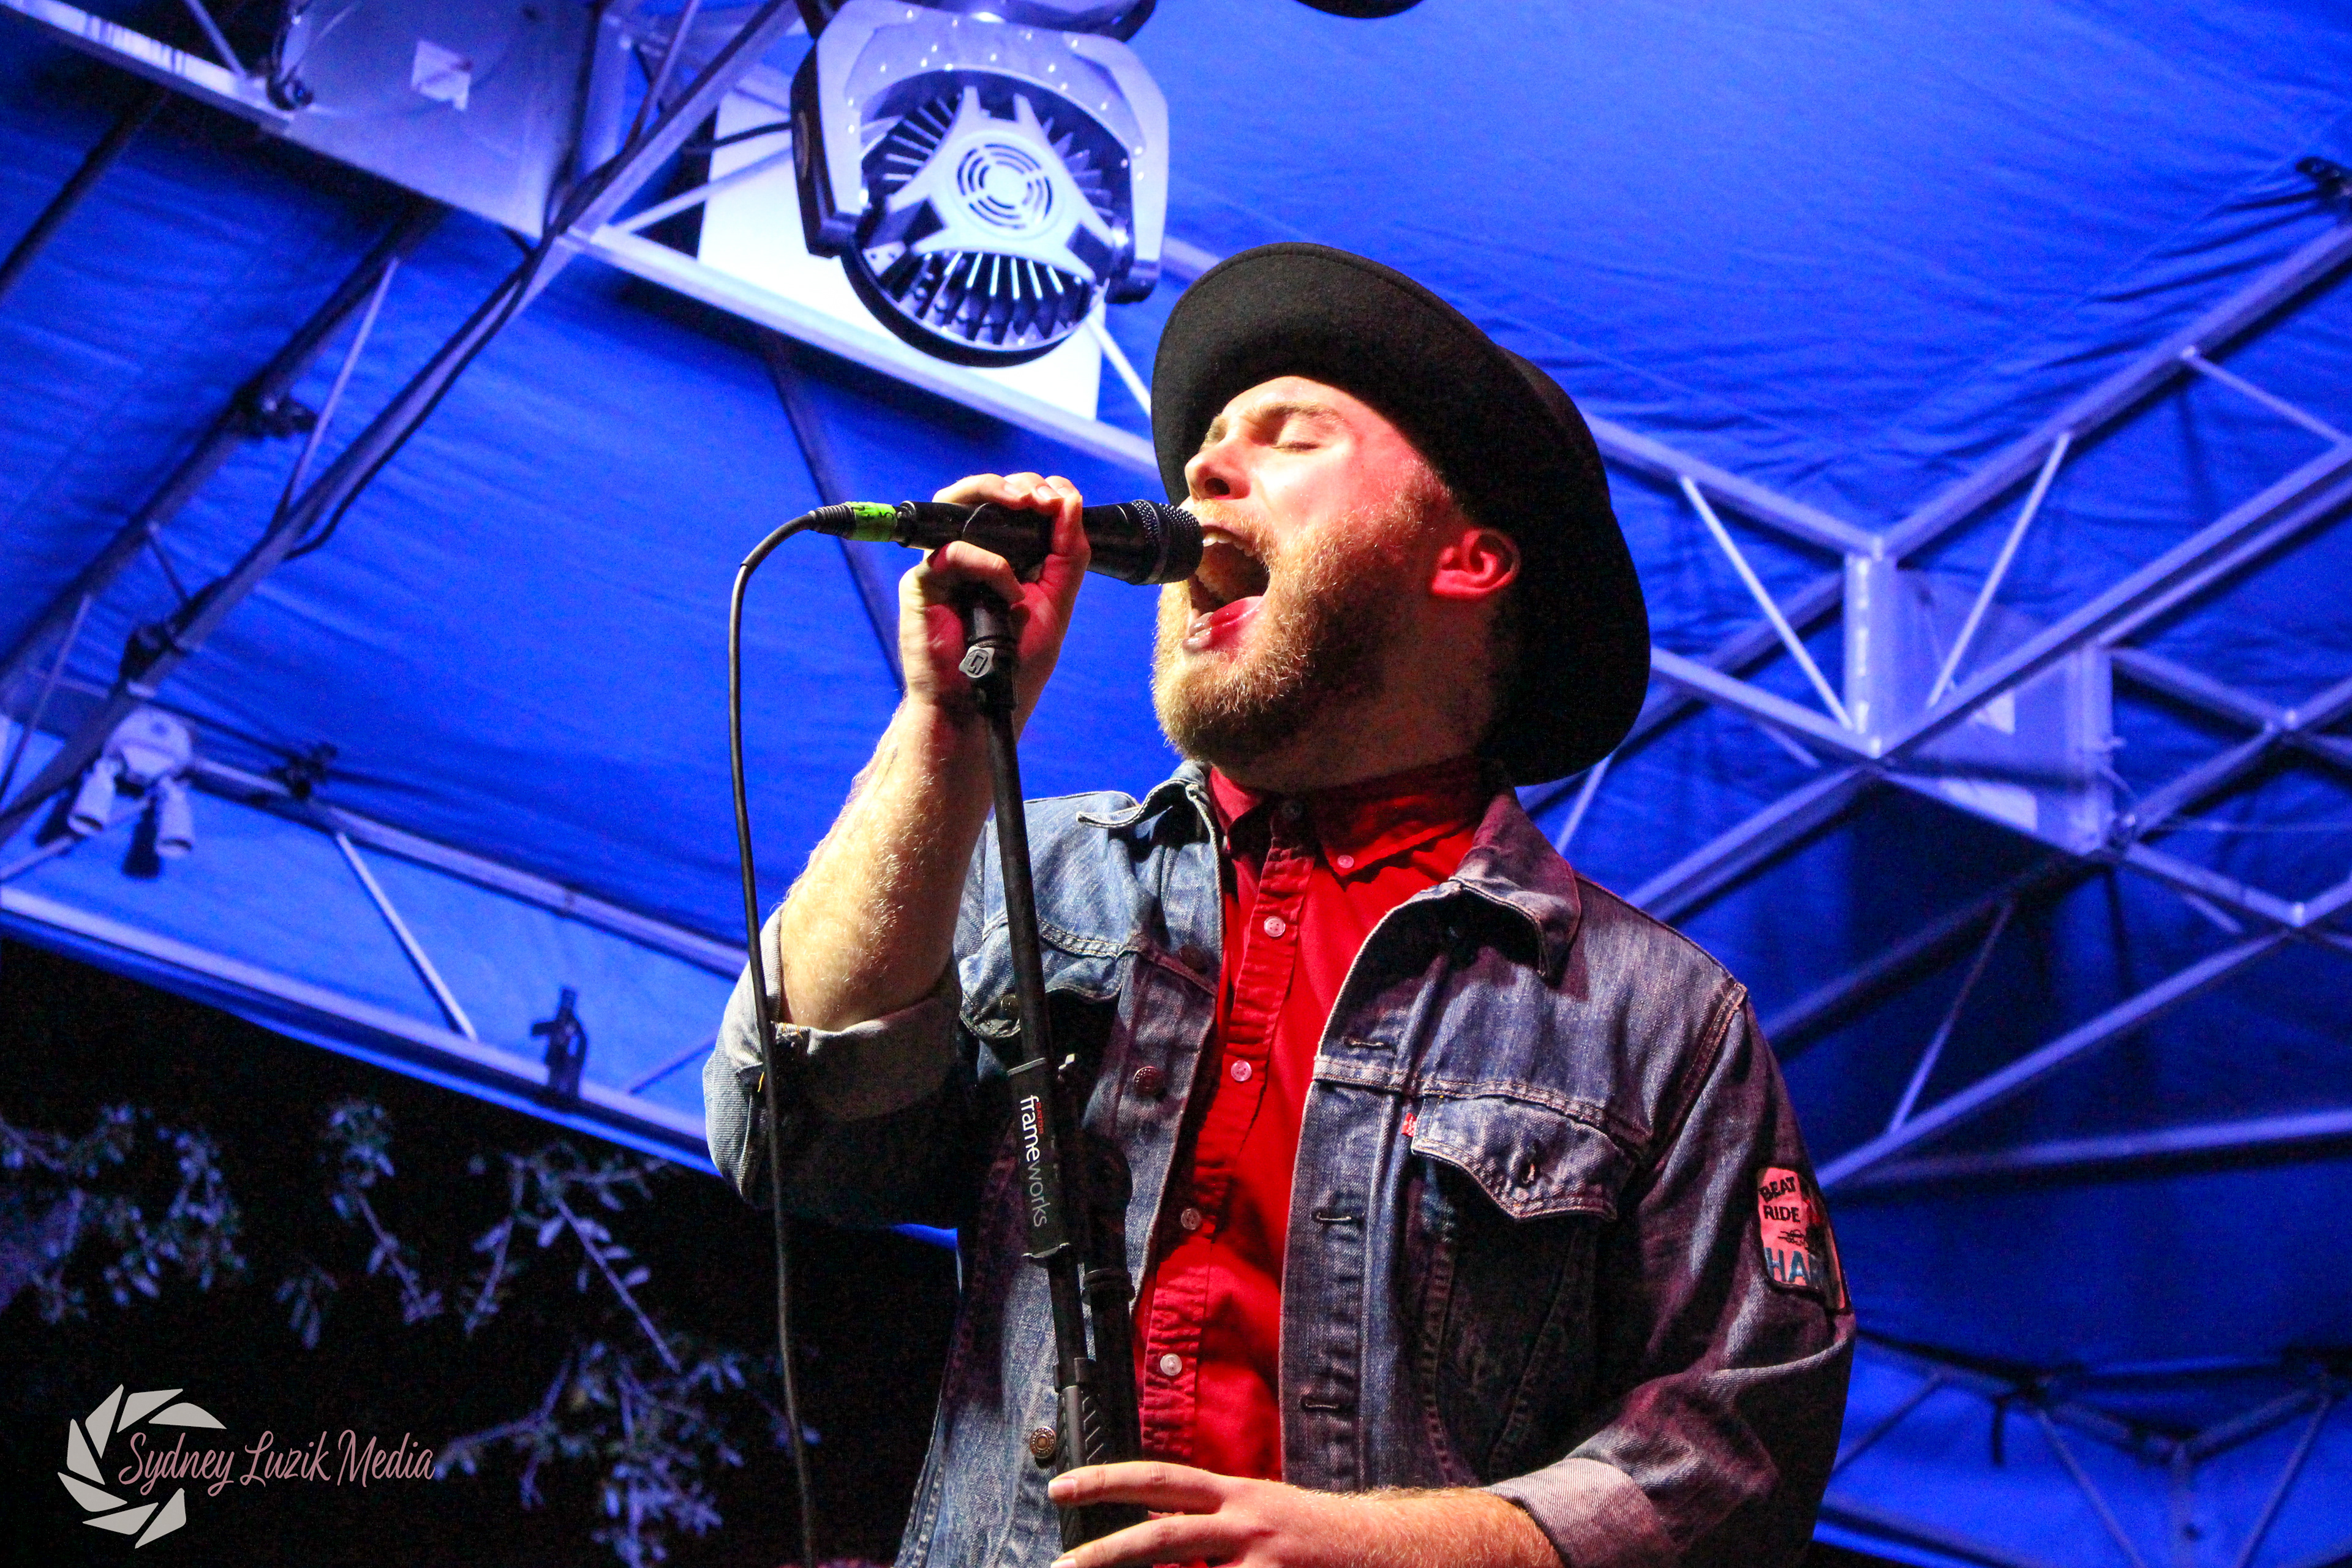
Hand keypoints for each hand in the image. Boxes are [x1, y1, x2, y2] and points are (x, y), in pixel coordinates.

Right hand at [901, 471, 1090, 725]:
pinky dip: (987, 564)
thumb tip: (1070, 499)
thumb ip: (1067, 555)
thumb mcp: (1055, 602)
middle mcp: (970, 553)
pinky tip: (1008, 590)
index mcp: (1002, 555)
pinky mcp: (922, 583)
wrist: (984, 705)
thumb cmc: (1016, 662)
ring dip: (992, 493)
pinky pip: (952, 553)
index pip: (1012, 504)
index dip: (1036, 491)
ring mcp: (944, 565)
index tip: (1062, 499)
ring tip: (1025, 503)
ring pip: (955, 505)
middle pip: (980, 493)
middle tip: (1043, 497)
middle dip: (1015, 484)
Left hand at [1046, 1462, 1557, 1567]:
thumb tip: (1158, 1542)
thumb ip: (1216, 1527)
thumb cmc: (1325, 1540)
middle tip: (1063, 1565)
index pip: (1162, 1478)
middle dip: (1105, 1552)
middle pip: (1161, 1533)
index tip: (1063, 1485)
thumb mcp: (1268, 1517)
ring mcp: (1266, 1561)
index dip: (1109, 1479)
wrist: (1404, 1552)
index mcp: (1240, 1495)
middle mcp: (1248, 1523)